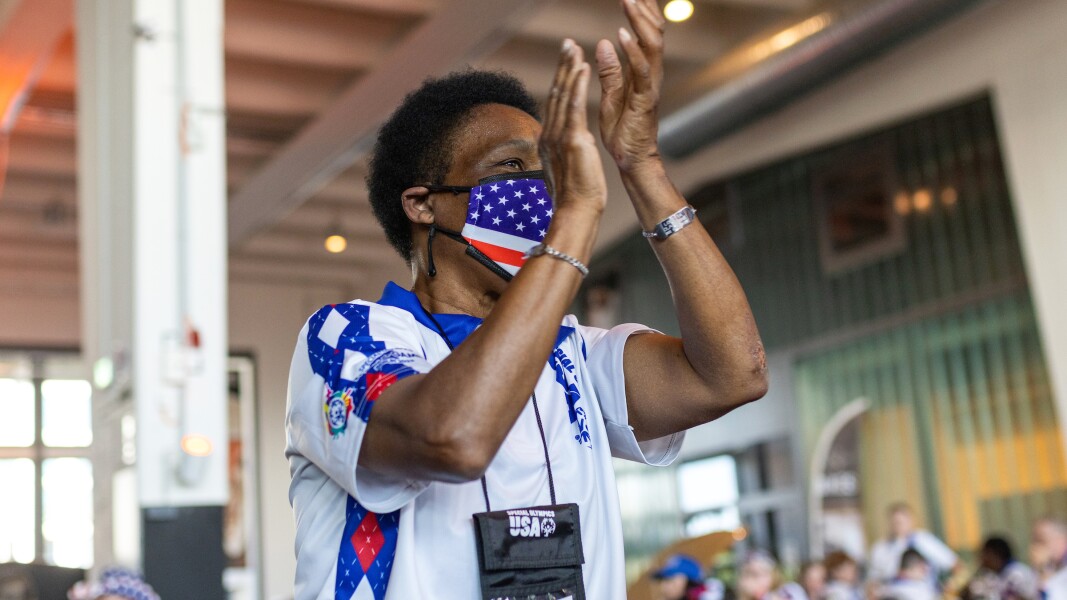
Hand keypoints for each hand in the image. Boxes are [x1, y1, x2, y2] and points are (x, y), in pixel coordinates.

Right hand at [539, 39, 606, 218]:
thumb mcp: (566, 168)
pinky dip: (578, 85)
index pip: (555, 104)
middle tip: (568, 44)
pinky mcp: (572, 140)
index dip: (561, 80)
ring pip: (563, 95)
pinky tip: (583, 68)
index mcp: (548, 141)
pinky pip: (575, 106)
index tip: (566, 62)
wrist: (576, 212)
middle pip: (556, 93)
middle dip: (562, 66)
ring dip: (569, 69)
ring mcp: (558, 137)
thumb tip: (567, 145)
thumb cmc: (575, 196)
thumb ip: (565, 151)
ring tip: (575, 48)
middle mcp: (549, 135)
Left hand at [596, 0, 665, 173]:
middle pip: (654, 34)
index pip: (646, 35)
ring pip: (652, 47)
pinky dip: (633, 53)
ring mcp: (650, 87)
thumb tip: (604, 43)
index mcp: (642, 73)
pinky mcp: (644, 101)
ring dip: (639, 23)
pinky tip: (622, 35)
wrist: (631, 162)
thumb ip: (610, 70)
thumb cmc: (622, 132)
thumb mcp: (611, 96)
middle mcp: (651, 76)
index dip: (642, 13)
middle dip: (645, 10)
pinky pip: (641, 73)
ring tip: (628, 1)